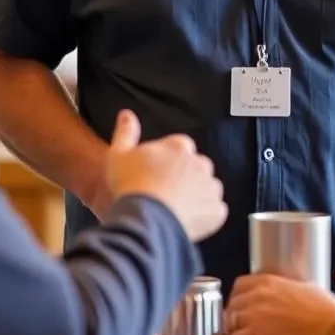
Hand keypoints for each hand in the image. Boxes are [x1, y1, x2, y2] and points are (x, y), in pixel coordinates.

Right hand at [103, 110, 228, 241]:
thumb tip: (127, 114)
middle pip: (198, 165)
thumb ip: (125, 133)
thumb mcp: (119, 155)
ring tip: (178, 207)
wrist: (147, 219)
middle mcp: (199, 163)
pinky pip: (216, 210)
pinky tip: (190, 221)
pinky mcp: (216, 211)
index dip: (170, 157)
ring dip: (199, 194)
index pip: (180, 144)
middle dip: (187, 174)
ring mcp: (210, 187)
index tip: (159, 170)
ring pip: (209, 186)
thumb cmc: (131, 185)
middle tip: (168, 190)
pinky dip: (206, 215)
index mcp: (178, 147)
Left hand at [224, 273, 334, 334]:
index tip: (240, 305)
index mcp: (270, 281)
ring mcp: (254, 315)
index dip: (237, 296)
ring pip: (229, 322)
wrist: (331, 332)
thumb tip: (293, 289)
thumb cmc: (326, 312)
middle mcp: (258, 294)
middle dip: (233, 315)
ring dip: (233, 331)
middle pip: (232, 304)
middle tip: (238, 326)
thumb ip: (293, 286)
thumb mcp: (308, 288)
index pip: (239, 284)